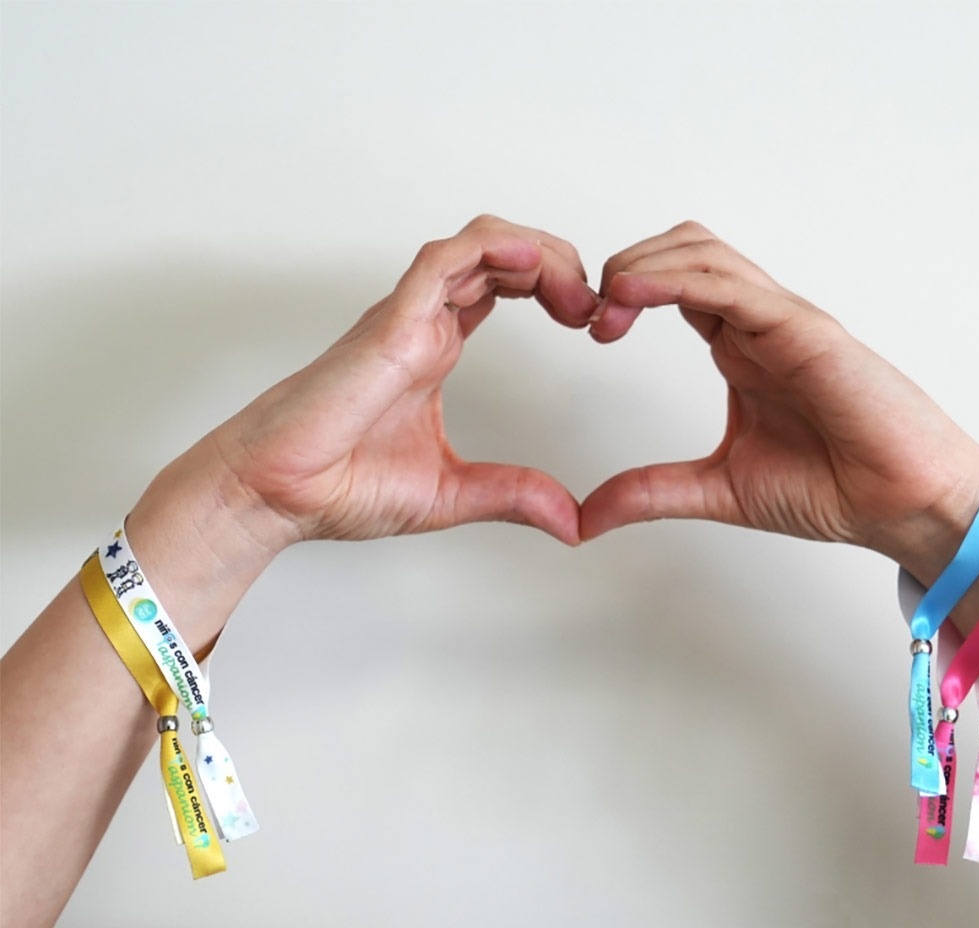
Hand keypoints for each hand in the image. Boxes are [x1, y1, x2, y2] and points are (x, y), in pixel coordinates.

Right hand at [195, 215, 597, 549]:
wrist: (277, 496)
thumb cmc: (338, 485)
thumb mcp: (454, 494)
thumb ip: (514, 497)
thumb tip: (572, 524)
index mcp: (436, 348)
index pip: (503, 285)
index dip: (552, 287)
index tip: (588, 322)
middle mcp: (423, 322)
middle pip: (502, 254)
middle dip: (557, 264)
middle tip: (592, 308)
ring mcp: (405, 317)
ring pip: (479, 243)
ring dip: (536, 252)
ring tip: (573, 290)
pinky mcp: (390, 323)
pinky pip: (442, 260)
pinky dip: (490, 248)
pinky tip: (531, 262)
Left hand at [579, 221, 978, 582]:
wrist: (900, 507)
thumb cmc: (831, 488)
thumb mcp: (716, 490)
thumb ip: (652, 493)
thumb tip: (587, 518)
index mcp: (739, 349)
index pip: (671, 286)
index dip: (622, 294)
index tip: (592, 331)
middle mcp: (756, 325)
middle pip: (681, 251)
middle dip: (624, 267)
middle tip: (589, 315)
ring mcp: (781, 321)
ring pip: (702, 253)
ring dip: (643, 264)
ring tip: (606, 300)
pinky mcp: (803, 329)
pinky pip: (733, 285)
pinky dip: (676, 279)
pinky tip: (633, 294)